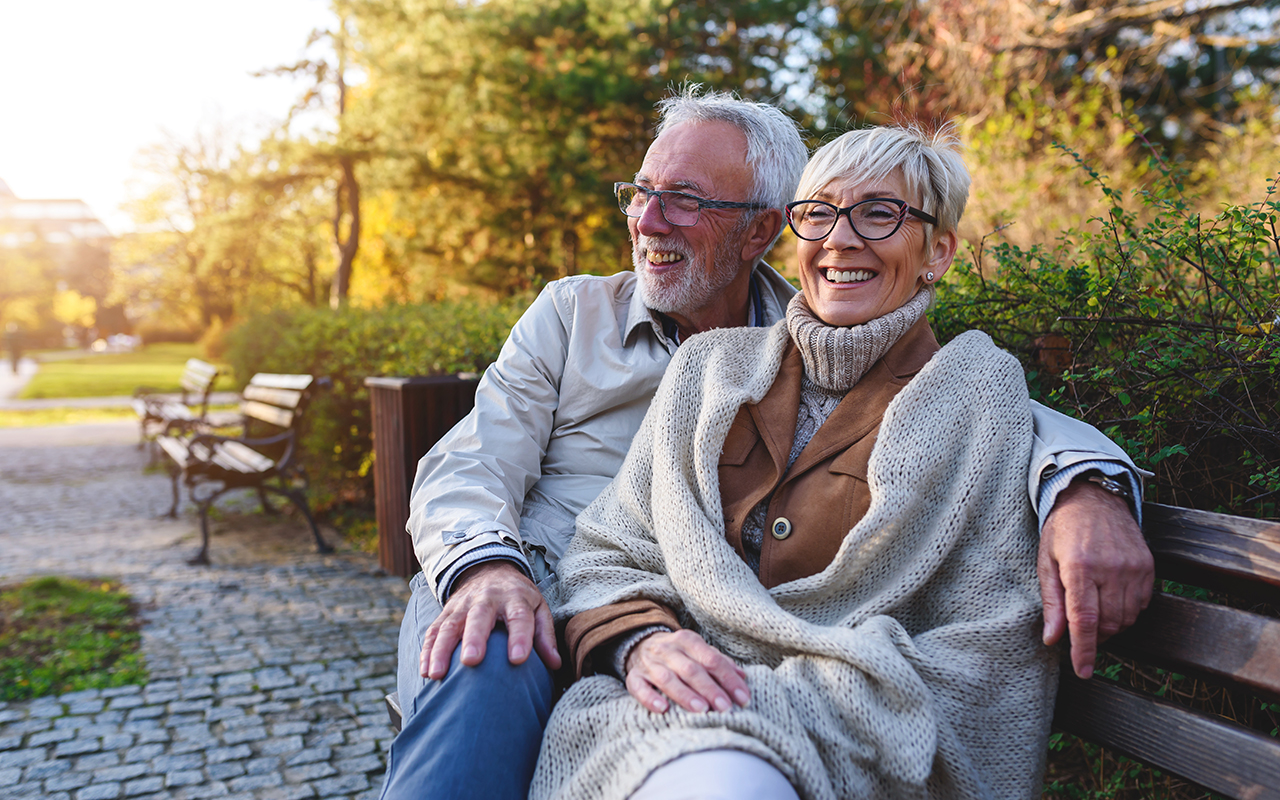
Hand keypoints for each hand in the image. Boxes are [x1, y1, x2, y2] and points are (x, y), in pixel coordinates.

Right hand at [419, 561, 561, 679]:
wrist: (490, 569)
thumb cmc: (518, 597)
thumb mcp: (538, 608)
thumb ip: (544, 635)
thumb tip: (555, 664)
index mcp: (515, 598)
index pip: (519, 617)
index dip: (520, 637)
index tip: (518, 659)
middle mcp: (487, 599)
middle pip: (479, 617)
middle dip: (474, 639)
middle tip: (472, 661)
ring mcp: (463, 605)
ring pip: (449, 625)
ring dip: (441, 649)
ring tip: (437, 674)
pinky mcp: (446, 612)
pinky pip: (434, 630)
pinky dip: (427, 650)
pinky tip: (425, 670)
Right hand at [624, 629, 749, 713]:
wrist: (640, 644)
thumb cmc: (678, 654)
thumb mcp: (699, 651)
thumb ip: (720, 663)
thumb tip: (743, 678)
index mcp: (688, 641)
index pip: (712, 659)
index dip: (728, 679)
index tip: (742, 698)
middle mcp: (668, 650)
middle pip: (691, 669)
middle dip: (710, 689)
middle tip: (725, 708)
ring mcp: (649, 663)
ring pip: (667, 678)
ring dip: (685, 694)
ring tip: (702, 710)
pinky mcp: (634, 676)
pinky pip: (638, 687)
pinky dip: (649, 698)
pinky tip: (662, 709)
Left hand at [1039, 478, 1153, 678]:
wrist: (1094, 499)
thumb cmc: (1063, 531)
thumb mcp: (1046, 562)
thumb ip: (1052, 602)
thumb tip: (1053, 639)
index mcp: (1080, 567)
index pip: (1085, 620)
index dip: (1084, 650)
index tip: (1083, 671)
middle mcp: (1110, 569)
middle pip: (1108, 625)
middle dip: (1094, 637)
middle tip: (1079, 630)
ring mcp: (1133, 568)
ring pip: (1126, 619)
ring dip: (1110, 626)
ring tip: (1093, 610)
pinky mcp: (1148, 567)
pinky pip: (1140, 605)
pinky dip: (1126, 612)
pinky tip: (1111, 598)